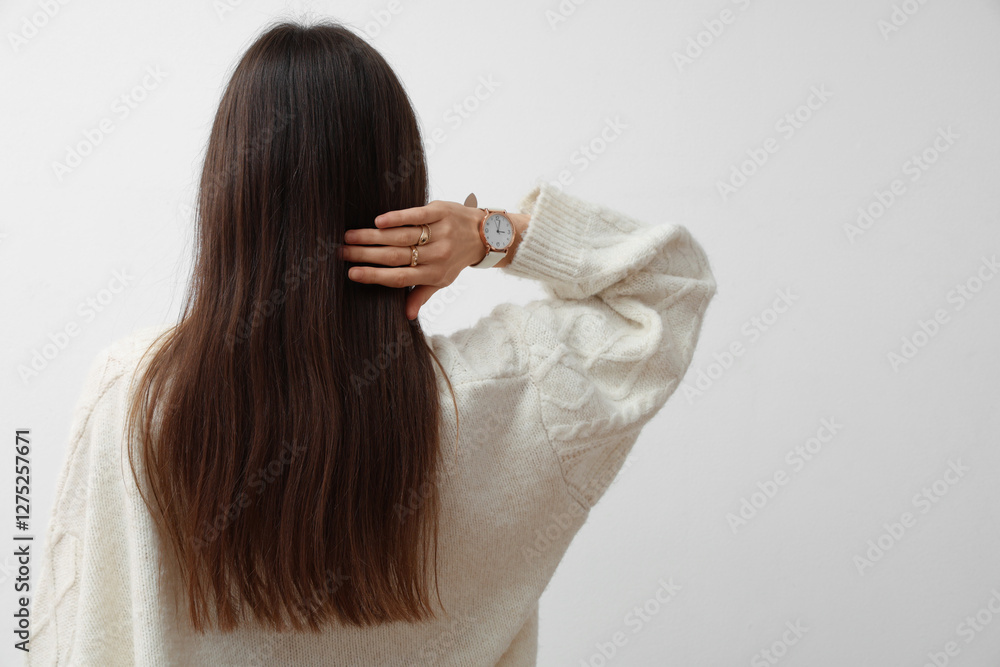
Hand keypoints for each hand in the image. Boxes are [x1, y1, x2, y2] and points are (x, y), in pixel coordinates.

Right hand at [340, 200, 487, 319]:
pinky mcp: (441, 212)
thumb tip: (406, 316)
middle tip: (342, 252)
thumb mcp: (443, 280)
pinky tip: (377, 221)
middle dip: (366, 255)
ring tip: (350, 236)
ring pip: (401, 236)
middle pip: (395, 256)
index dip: (375, 276)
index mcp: (435, 274)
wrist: (484, 234)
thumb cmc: (456, 259)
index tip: (351, 273)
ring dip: (373, 236)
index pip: (399, 278)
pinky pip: (416, 215)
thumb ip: (422, 294)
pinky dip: (396, 218)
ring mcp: (440, 232)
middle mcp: (437, 255)